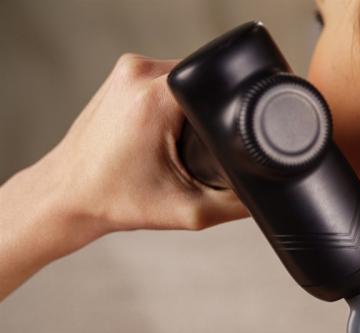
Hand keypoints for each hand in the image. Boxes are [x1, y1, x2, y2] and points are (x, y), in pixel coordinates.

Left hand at [41, 53, 249, 234]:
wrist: (68, 197)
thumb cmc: (116, 201)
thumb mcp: (189, 211)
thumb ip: (237, 205)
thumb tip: (268, 196)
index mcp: (155, 98)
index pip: (218, 85)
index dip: (230, 110)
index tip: (221, 139)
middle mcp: (139, 73)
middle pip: (204, 80)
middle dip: (209, 113)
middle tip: (193, 150)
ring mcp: (127, 70)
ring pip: (184, 78)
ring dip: (191, 107)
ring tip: (175, 143)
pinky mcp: (120, 75)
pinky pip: (165, 80)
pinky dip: (172, 104)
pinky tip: (163, 132)